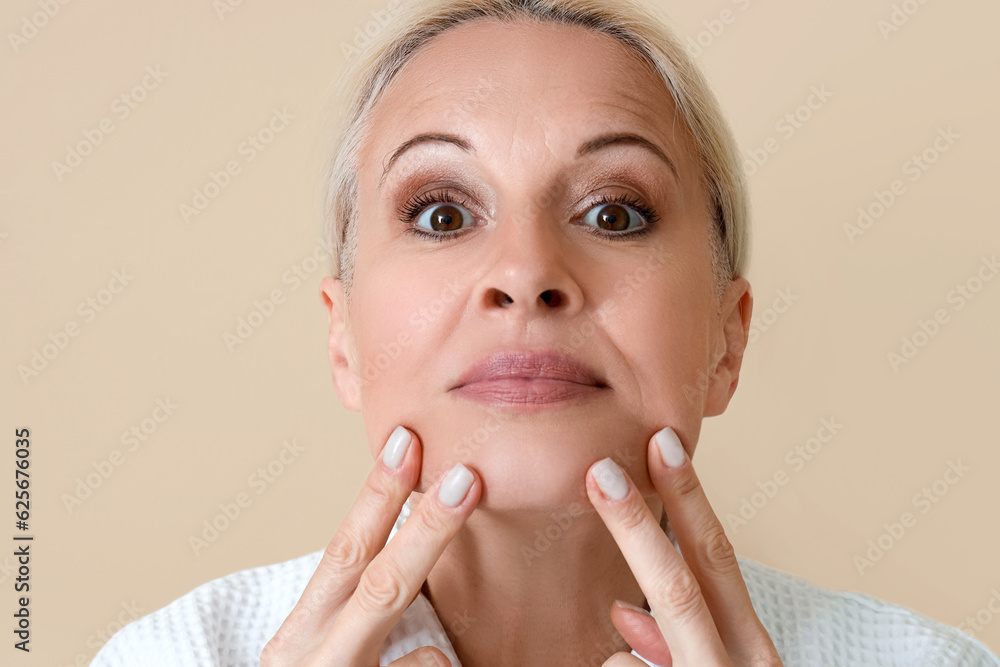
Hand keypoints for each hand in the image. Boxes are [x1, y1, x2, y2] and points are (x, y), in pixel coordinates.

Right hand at [261, 425, 480, 666]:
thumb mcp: (334, 653)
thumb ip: (364, 608)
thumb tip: (422, 539)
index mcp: (301, 634)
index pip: (343, 552)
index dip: (377, 496)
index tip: (408, 440)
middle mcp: (310, 657)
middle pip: (379, 583)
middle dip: (427, 528)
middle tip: (467, 478)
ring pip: (424, 647)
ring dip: (444, 644)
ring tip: (435, 657)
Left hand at [585, 426, 782, 666]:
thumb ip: (673, 643)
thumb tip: (622, 608)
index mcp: (753, 649)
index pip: (719, 559)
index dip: (688, 498)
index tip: (660, 442)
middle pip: (678, 586)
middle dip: (635, 527)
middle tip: (600, 470)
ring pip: (632, 651)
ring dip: (625, 645)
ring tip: (637, 655)